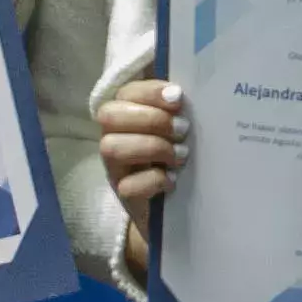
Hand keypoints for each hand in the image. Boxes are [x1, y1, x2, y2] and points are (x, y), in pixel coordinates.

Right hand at [98, 78, 187, 274]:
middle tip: (183, 129)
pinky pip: (127, 185)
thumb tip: (191, 95)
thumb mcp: (177, 132)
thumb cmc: (178, 159)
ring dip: (152, 147)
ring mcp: (114, 167)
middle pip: (109, 115)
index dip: (150, 92)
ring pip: (111, 147)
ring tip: (181, 156)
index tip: (178, 98)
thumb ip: (178, 111)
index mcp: (127, 115)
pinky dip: (153, 180)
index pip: (126, 92)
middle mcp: (113, 137)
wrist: (175, 209)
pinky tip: (172, 180)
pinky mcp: (122, 194)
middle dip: (151, 119)